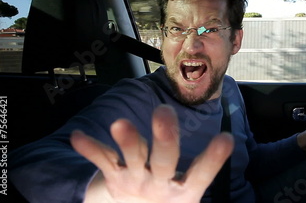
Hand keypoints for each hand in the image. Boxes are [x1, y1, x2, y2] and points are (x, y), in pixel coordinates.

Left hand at [70, 104, 233, 202]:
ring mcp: (134, 182)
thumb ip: (201, 168)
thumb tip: (228, 139)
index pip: (202, 174)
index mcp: (183, 191)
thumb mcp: (186, 189)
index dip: (214, 158)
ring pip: (131, 160)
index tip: (226, 138)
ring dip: (127, 141)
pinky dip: (90, 148)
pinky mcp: (113, 178)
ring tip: (120, 123)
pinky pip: (102, 161)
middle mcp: (159, 186)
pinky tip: (77, 137)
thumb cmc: (167, 196)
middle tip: (164, 112)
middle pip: (163, 162)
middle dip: (164, 138)